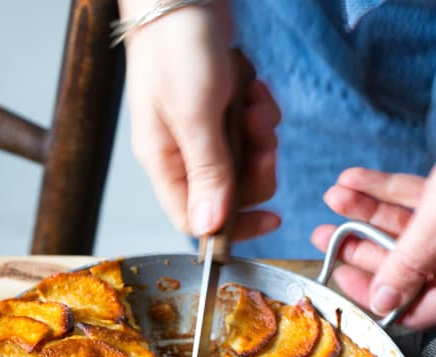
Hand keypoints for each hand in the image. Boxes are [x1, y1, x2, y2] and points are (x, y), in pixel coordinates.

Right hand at [119, 0, 280, 240]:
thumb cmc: (176, 49)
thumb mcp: (194, 115)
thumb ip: (206, 173)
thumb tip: (208, 228)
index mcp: (165, 163)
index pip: (196, 221)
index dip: (233, 227)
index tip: (270, 218)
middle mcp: (182, 154)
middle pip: (230, 193)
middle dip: (255, 170)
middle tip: (262, 141)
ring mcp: (203, 132)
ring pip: (246, 161)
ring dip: (260, 136)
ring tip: (251, 102)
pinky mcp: (221, 111)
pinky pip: (252, 130)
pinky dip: (260, 111)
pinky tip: (251, 87)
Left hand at [311, 79, 435, 328]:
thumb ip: (406, 267)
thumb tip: (382, 304)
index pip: (413, 306)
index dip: (373, 295)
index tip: (338, 275)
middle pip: (403, 264)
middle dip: (359, 246)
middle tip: (322, 234)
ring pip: (406, 229)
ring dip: (367, 213)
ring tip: (333, 196)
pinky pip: (419, 203)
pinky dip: (389, 192)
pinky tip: (356, 178)